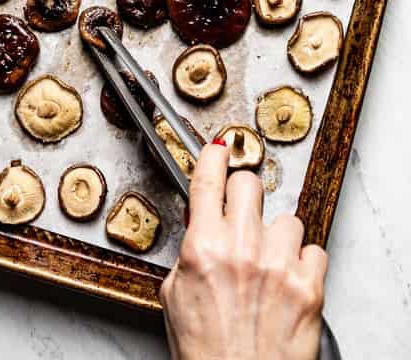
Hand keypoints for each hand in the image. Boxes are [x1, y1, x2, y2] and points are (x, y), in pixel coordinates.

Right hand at [161, 141, 327, 359]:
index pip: (209, 180)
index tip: (221, 149)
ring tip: (268, 262)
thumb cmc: (204, 348)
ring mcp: (279, 266)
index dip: (214, 156)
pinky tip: (288, 280)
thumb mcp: (174, 293)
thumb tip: (201, 226)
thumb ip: (190, 252)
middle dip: (244, 195)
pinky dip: (303, 262)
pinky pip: (314, 251)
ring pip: (287, 219)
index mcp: (202, 249)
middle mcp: (242, 250)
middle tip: (241, 213)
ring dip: (277, 235)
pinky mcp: (310, 287)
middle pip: (250, 185)